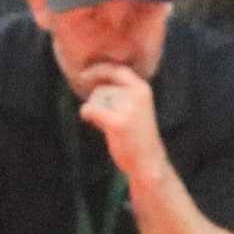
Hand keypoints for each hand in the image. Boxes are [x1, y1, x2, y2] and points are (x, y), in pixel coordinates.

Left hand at [75, 64, 166, 179]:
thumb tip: (92, 74)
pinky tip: (90, 121)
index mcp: (143, 89)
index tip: (84, 74)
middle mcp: (138, 95)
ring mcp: (128, 108)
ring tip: (110, 126)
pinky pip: (90, 109)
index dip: (99, 69)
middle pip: (102, 88)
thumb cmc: (138, 137)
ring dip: (96, 111)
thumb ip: (120, 91)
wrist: (149, 164)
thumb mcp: (135, 107)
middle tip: (107, 118)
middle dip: (97, 102)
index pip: (117, 69)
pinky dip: (86, 113)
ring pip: (96, 99)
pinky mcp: (117, 123)